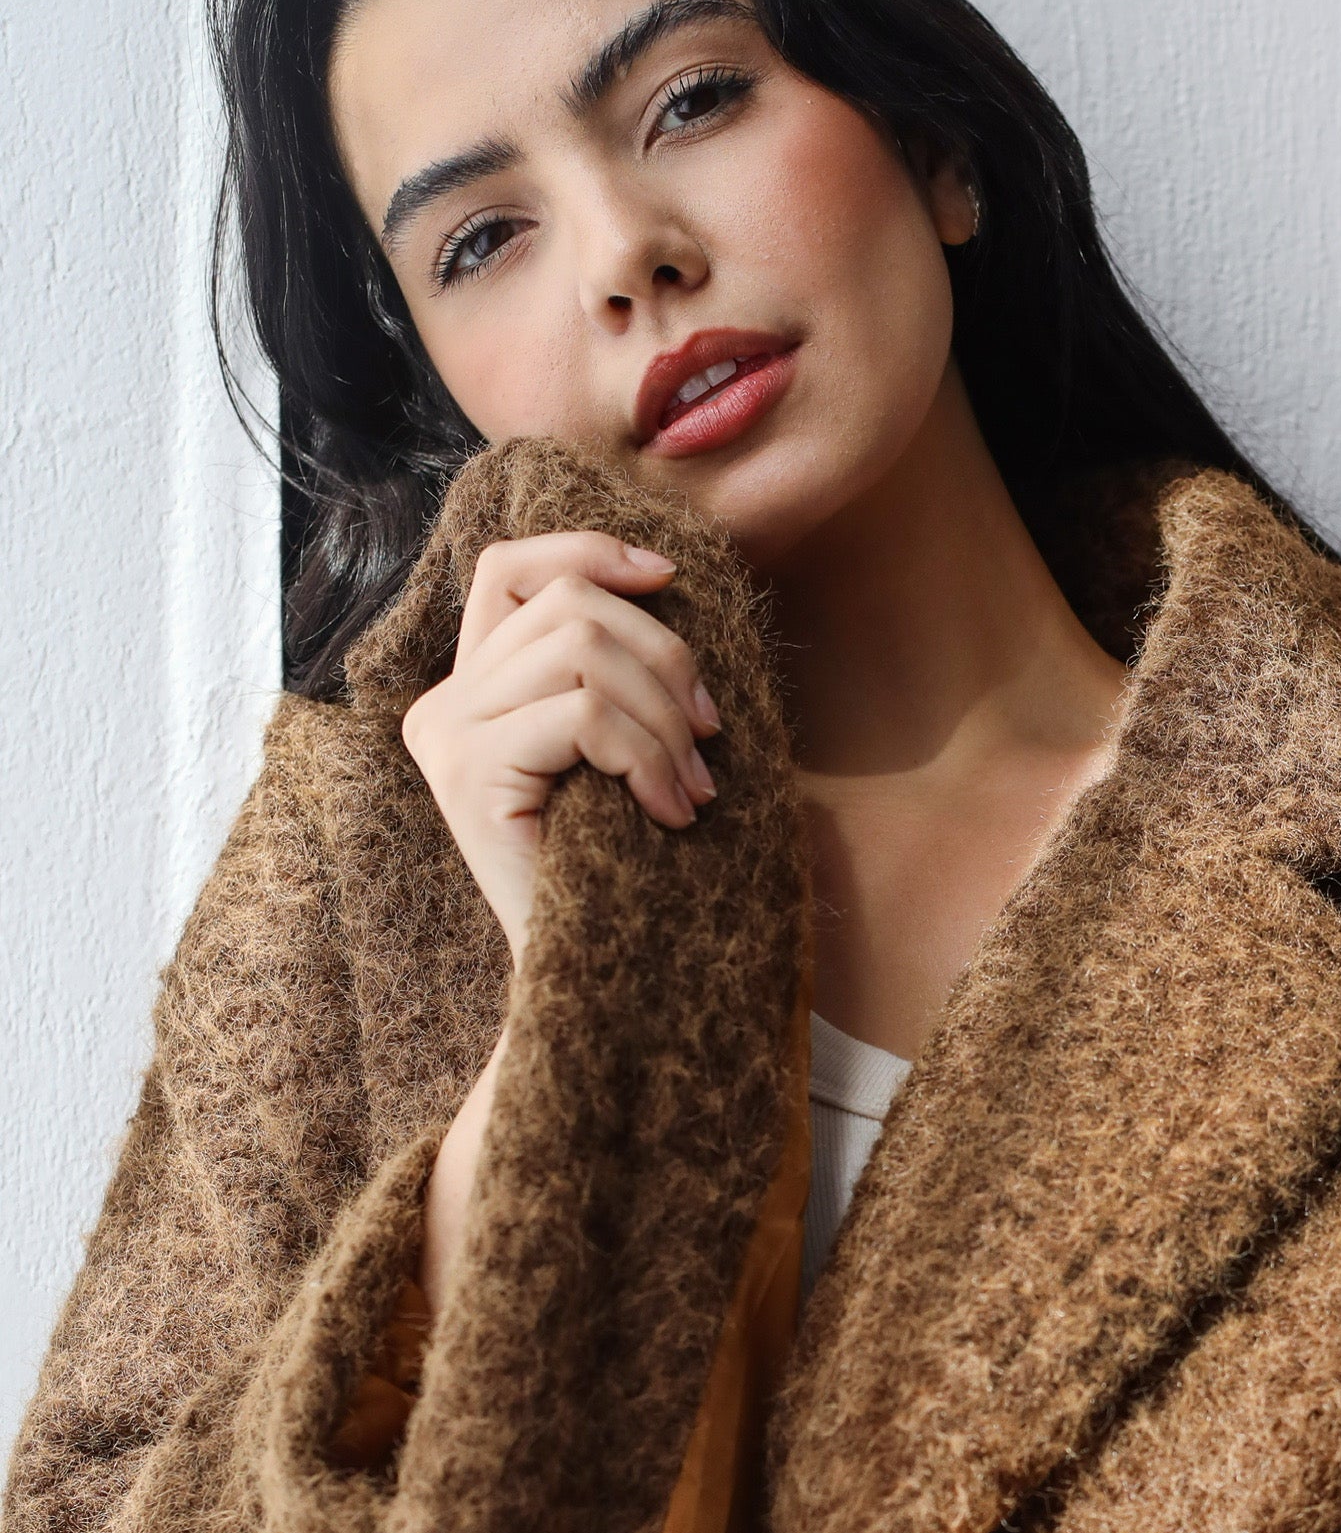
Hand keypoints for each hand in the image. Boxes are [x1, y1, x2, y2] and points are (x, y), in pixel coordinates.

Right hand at [402, 529, 717, 960]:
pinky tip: (671, 813)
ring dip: (664, 717)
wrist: (586, 980)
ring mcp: (447, 735)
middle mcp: (441, 703)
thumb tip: (663, 576)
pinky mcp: (469, 773)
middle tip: (708, 741)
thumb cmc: (615, 867)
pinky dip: (648, 758)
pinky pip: (586, 715)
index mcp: (468, 688)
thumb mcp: (612, 752)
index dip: (589, 551)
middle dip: (663, 658)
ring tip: (693, 786)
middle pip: (567, 606)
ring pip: (583, 652)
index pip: (510, 568)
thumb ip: (606, 672)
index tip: (668, 577)